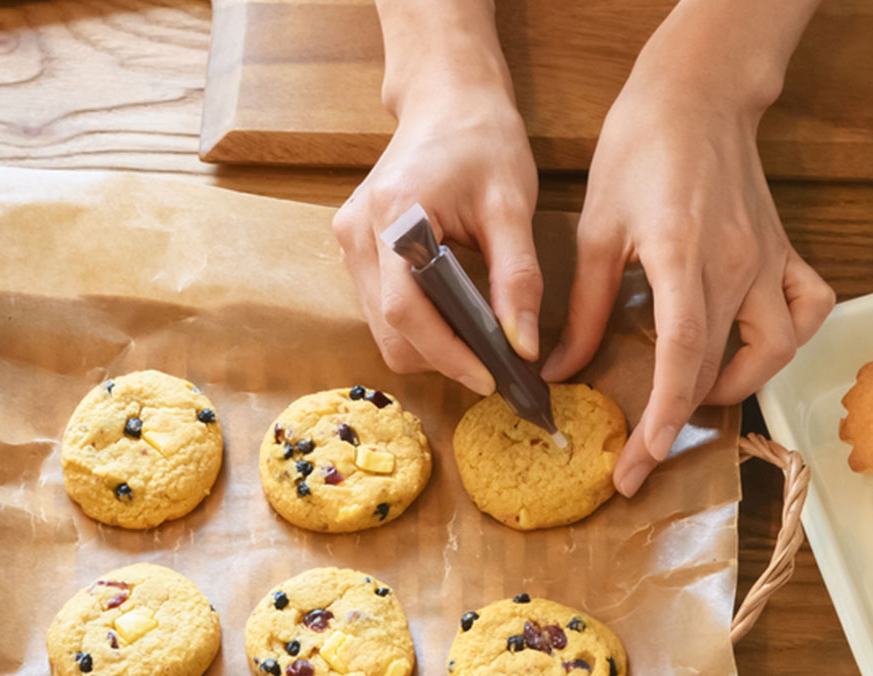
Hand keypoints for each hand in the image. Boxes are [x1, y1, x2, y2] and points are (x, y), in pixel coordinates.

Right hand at [333, 88, 542, 394]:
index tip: (491, 377)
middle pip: (391, 331)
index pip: (408, 311)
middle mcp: (358, 233)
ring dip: (432, 345)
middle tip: (496, 362)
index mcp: (395, 215)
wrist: (447, 101)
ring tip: (482, 340)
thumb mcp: (512, 208)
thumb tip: (523, 348)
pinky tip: (458, 316)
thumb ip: (518, 280)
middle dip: (443, 357)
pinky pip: (383, 309)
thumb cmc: (482, 142)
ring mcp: (349, 242)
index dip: (448, 354)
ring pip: (384, 329)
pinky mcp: (355, 249)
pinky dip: (422, 326)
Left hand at [542, 73, 834, 496]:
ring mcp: (769, 261)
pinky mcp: (784, 252)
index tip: (641, 461)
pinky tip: (756, 344)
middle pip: (721, 365)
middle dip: (680, 419)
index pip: (684, 355)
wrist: (696, 95)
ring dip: (738, 384)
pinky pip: (811, 308)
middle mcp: (738, 266)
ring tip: (697, 393)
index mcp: (683, 258)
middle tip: (642, 449)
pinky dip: (790, 338)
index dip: (665, 415)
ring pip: (777, 349)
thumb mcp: (596, 229)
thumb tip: (561, 369)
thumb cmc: (639, 150)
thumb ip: (587, 308)